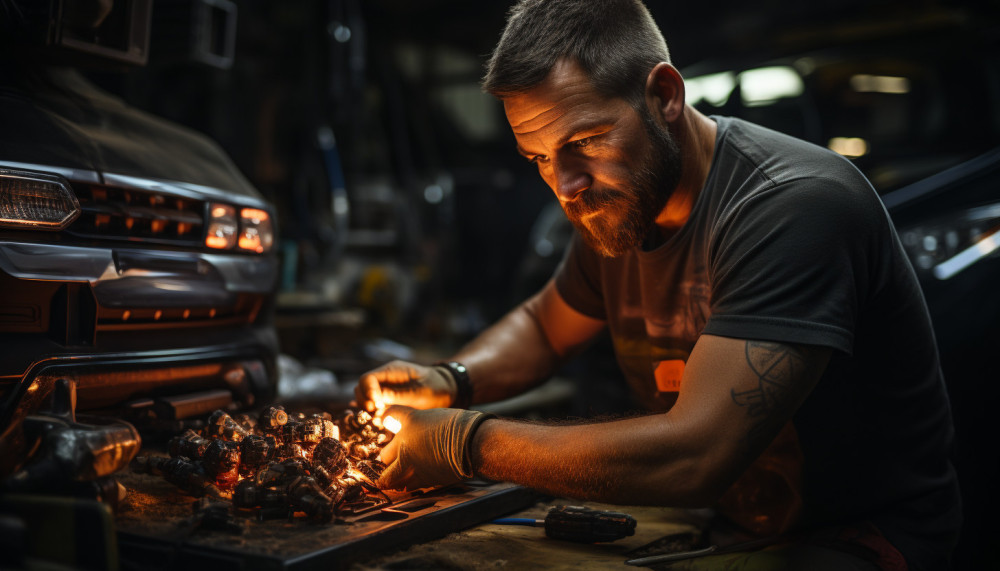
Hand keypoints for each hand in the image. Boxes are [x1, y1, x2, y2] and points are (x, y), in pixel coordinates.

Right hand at [355, 360, 456, 411]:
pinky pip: (373, 404)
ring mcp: (385, 386)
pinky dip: (373, 412)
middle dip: (365, 401)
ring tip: (380, 418)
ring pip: (364, 396)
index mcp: (392, 370)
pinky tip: (382, 420)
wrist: (446, 388)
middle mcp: (385, 377)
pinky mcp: (387, 397)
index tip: (377, 406)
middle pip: (361, 387)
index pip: (367, 379)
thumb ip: (397, 396)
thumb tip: (376, 400)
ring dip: (368, 408)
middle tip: (377, 414)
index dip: (368, 393)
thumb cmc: (435, 388)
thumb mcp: (419, 393)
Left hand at [375, 405, 494, 490]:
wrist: (474, 445)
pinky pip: (406, 486)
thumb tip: (400, 424)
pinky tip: (411, 482)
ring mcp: (412, 464)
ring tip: (394, 478)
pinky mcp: (422, 480)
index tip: (391, 423)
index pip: (389, 416)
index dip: (389, 419)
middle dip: (389, 457)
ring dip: (392, 477)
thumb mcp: (437, 416)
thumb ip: (417, 422)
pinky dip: (406, 485)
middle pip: (384, 455)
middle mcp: (405, 443)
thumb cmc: (462, 427)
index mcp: (411, 421)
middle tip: (395, 457)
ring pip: (389, 478)